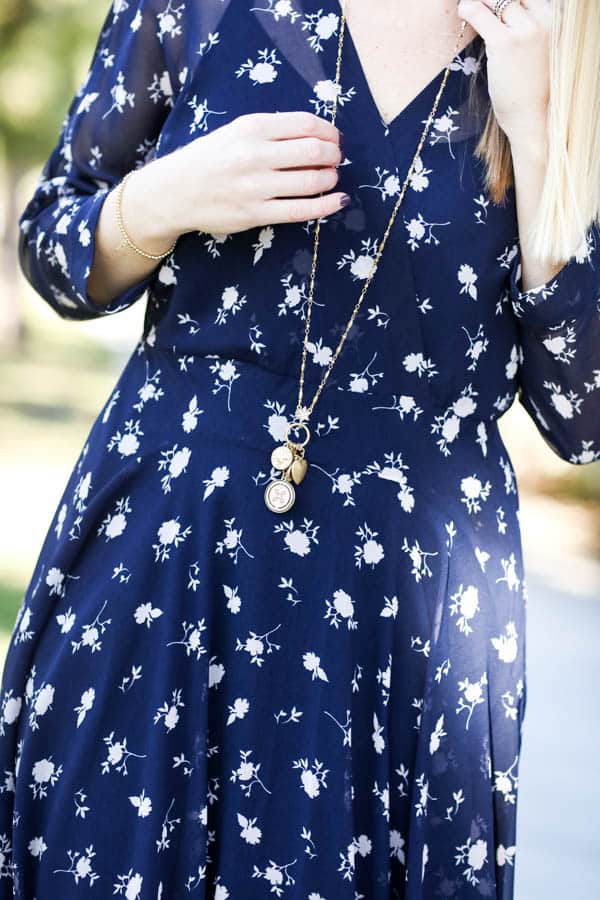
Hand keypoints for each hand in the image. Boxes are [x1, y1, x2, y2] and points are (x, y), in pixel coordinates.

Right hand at [157, 111, 347, 236]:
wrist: (174, 191)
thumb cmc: (209, 159)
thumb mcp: (235, 132)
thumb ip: (271, 131)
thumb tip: (317, 136)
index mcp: (251, 128)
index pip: (306, 125)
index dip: (330, 131)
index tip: (334, 138)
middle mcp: (254, 155)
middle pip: (314, 151)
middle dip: (333, 155)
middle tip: (335, 159)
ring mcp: (256, 187)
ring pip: (312, 181)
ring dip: (330, 179)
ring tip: (330, 178)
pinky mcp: (256, 214)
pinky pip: (301, 210)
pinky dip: (326, 206)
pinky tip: (337, 201)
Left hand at [456, 0, 550, 145]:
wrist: (533, 117)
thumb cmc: (533, 89)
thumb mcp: (538, 51)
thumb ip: (528, 29)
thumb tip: (502, 15)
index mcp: (554, 19)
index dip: (506, 0)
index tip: (493, 5)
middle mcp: (543, 20)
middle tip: (479, 5)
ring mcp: (525, 30)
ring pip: (497, 0)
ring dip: (480, 1)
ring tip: (469, 6)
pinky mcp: (505, 43)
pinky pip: (481, 14)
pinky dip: (469, 8)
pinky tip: (463, 10)